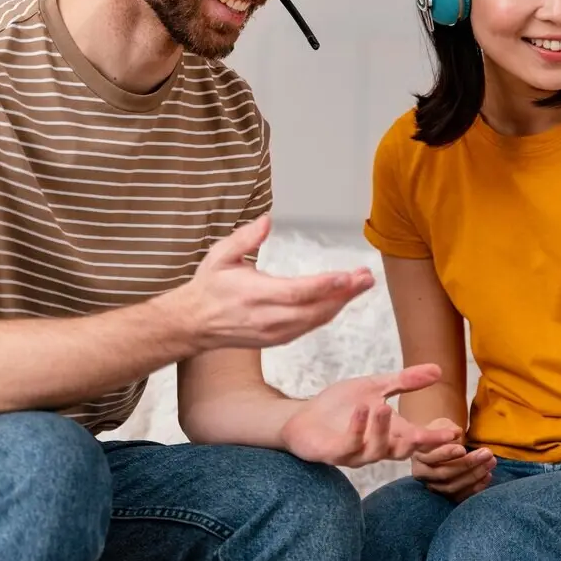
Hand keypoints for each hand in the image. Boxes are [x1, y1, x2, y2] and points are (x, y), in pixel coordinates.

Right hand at [175, 214, 373, 351]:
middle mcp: (268, 318)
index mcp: (255, 295)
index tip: (348, 276)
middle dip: (344, 294)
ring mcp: (274, 332)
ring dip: (341, 304)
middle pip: (314, 309)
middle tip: (367, 278)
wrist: (193, 325)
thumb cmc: (208, 288)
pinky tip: (341, 300)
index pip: (297, 292)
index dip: (325, 286)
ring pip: (315, 320)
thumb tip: (267, 220)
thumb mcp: (220, 256)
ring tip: (361, 285)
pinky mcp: (277, 340)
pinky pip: (309, 327)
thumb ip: (245, 238)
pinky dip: (328, 313)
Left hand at [280, 365, 460, 466]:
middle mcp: (376, 447)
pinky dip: (357, 428)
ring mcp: (355, 453)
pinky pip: (349, 445)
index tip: (456, 433)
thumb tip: (439, 370)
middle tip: (431, 434)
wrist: (302, 417)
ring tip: (383, 407)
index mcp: (390, 434)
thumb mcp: (375, 387)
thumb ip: (405, 381)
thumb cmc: (340, 406)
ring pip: (376, 449)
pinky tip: (361, 411)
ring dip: (381, 429)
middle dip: (419, 445)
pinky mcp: (333, 453)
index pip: (418, 439)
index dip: (436, 439)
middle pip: (404, 452)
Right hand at [411, 417, 495, 502]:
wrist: (438, 446)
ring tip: (491, 462)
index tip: (463, 448)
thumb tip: (457, 433)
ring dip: (474, 475)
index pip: (431, 457)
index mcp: (418, 455)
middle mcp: (422, 473)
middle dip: (468, 464)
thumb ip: (447, 428)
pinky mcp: (445, 496)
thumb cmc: (440, 434)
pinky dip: (475, 488)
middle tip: (487, 453)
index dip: (447, 454)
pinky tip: (488, 475)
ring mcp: (433, 486)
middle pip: (444, 473)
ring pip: (452, 487)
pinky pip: (460, 496)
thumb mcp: (442, 425)